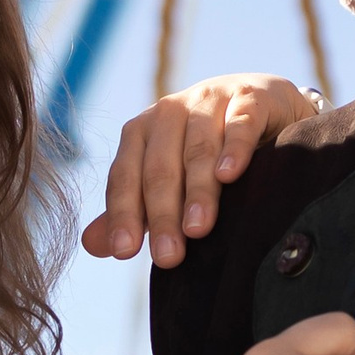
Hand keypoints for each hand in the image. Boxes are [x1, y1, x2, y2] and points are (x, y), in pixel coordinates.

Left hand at [81, 73, 320, 267]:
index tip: (125, 252)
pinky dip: (234, 148)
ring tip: (197, 229)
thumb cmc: (207, 149)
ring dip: (197, 190)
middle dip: (162, 214)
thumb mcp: (168, 178)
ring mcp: (210, 100)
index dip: (123, 213)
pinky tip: (229, 175)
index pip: (125, 175)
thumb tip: (91, 246)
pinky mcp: (250, 97)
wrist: (263, 105)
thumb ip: (134, 210)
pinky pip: (240, 123)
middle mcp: (170, 112)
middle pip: (160, 166)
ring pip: (198, 148)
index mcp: (142, 132)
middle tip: (168, 257)